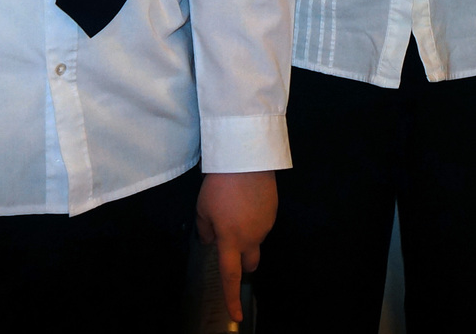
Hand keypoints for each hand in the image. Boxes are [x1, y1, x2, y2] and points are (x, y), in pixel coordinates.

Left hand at [197, 171, 277, 323]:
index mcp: (231, 241)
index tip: (237, 315)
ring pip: (256, 241)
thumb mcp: (202, 208)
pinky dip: (253, 221)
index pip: (231, 276)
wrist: (247, 160)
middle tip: (230, 245)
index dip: (232, 298)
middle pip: (250, 263)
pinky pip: (262, 225)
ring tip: (235, 209)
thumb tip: (210, 240)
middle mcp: (251, 238)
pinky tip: (246, 202)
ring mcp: (265, 226)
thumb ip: (205, 229)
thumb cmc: (220, 186)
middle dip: (242, 262)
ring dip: (246, 236)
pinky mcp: (273, 213)